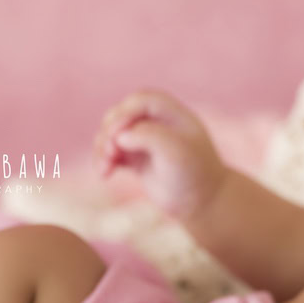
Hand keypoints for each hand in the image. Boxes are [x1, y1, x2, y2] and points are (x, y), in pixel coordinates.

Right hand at [92, 88, 228, 221]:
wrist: (201, 203)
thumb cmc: (194, 174)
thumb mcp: (177, 151)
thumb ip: (150, 136)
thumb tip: (120, 136)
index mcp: (174, 115)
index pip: (143, 99)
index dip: (125, 111)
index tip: (117, 133)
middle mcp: (158, 124)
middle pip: (122, 114)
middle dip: (109, 131)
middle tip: (111, 152)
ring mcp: (145, 141)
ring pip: (112, 133)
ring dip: (102, 148)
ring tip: (105, 168)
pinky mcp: (136, 159)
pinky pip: (111, 152)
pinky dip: (103, 160)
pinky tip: (104, 174)